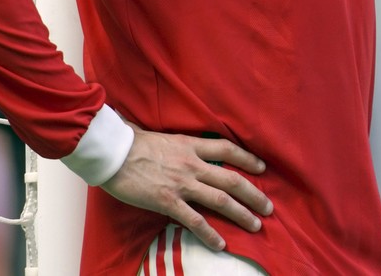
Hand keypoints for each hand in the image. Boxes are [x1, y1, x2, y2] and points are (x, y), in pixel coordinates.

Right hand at [99, 127, 273, 251]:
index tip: (262, 168)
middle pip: (231, 179)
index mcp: (189, 145)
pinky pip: (195, 220)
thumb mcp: (158, 135)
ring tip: (255, 225)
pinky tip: (221, 244)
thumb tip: (171, 142)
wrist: (112, 153)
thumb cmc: (129, 142)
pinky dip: (210, 233)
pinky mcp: (168, 201)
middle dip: (254, 194)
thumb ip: (172, 142)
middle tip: (268, 207)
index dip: (247, 158)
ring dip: (242, 214)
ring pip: (221, 200)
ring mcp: (181, 183)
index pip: (226, 149)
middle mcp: (191, 164)